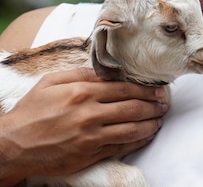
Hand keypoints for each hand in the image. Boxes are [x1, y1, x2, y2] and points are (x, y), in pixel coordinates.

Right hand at [0, 67, 167, 184]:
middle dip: (153, 105)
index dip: (145, 89)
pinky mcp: (90, 154)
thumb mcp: (51, 82)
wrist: (12, 145)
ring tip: (160, 119)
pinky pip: (121, 146)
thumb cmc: (31, 111)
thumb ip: (81, 74)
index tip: (158, 89)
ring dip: (150, 123)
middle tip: (164, 103)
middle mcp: (90, 114)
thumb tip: (107, 71)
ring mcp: (91, 136)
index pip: (124, 88)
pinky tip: (146, 134)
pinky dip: (138, 140)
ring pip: (132, 129)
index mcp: (82, 92)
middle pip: (133, 108)